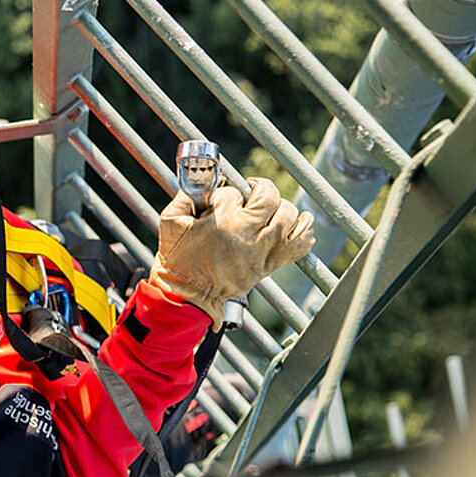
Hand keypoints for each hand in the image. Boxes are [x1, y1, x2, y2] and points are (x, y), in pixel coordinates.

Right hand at [149, 178, 314, 329]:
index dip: (224, 193)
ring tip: (267, 208)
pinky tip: (296, 221)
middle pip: (269, 196)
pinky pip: (301, 243)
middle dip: (258, 189)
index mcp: (223, 222)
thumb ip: (186, 195)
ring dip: (279, 207)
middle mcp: (248, 234)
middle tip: (248, 194)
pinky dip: (304, 229)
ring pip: (289, 215)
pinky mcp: (270, 263)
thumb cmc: (178, 259)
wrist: (188, 294)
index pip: (234, 192)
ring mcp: (263, 250)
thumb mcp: (171, 220)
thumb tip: (203, 181)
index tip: (217, 201)